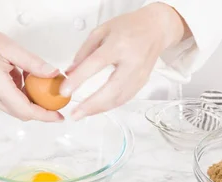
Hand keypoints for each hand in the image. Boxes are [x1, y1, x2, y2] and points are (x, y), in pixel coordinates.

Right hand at [0, 5, 63, 121]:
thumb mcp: (11, 47)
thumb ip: (33, 63)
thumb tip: (53, 73)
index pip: (24, 109)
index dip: (44, 115)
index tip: (59, 115)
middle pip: (21, 113)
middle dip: (41, 110)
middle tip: (57, 102)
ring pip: (15, 109)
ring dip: (30, 101)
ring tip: (39, 83)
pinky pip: (8, 103)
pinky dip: (21, 96)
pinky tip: (24, 80)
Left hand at [60, 3, 190, 119]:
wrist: (156, 28)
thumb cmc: (129, 27)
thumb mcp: (101, 31)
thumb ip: (84, 52)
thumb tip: (70, 73)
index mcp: (119, 45)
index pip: (96, 64)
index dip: (79, 79)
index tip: (65, 90)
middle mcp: (132, 61)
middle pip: (111, 89)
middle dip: (91, 105)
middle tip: (75, 114)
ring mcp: (139, 74)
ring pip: (119, 98)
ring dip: (99, 109)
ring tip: (82, 114)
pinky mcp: (142, 82)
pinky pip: (125, 98)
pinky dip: (109, 106)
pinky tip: (97, 108)